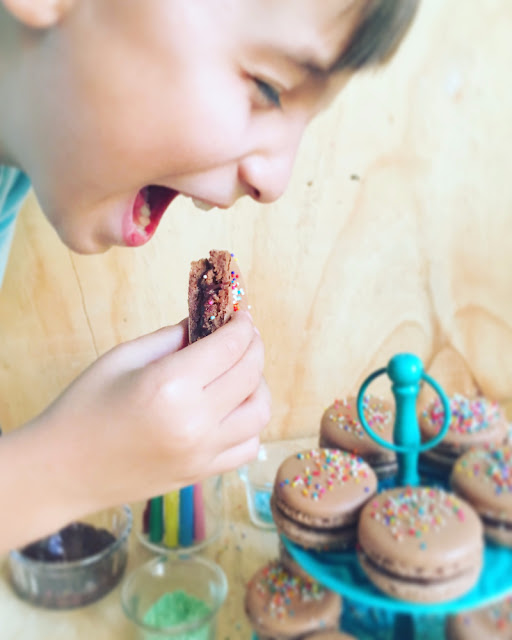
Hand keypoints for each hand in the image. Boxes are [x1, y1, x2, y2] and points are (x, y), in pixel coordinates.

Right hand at [38, 311, 269, 513]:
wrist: (60, 471)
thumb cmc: (82, 407)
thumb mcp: (122, 358)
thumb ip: (171, 337)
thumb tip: (206, 324)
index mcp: (170, 385)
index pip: (230, 346)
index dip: (243, 325)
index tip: (242, 315)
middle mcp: (195, 421)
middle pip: (250, 374)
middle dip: (254, 346)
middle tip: (245, 335)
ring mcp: (202, 452)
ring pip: (259, 412)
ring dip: (258, 385)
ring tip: (240, 372)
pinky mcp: (201, 473)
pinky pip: (247, 446)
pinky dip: (249, 423)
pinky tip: (231, 410)